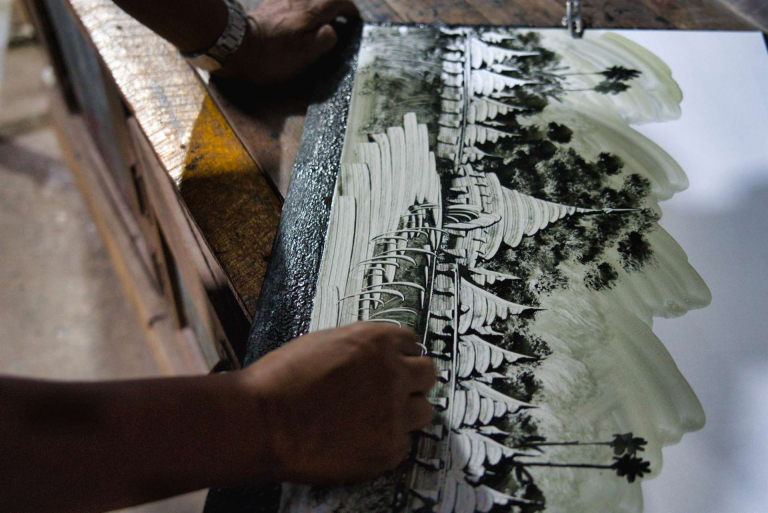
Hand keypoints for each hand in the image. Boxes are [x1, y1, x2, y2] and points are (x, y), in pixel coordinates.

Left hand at [219, 0, 359, 84]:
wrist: (235, 47)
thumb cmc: (273, 56)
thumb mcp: (306, 55)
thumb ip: (326, 38)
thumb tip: (333, 29)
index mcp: (311, 11)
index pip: (338, 2)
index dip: (349, 10)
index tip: (354, 19)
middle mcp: (298, 0)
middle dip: (335, 4)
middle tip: (340, 17)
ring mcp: (282, 0)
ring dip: (318, 5)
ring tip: (322, 18)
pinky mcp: (268, 4)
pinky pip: (291, 0)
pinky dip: (301, 4)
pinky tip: (298, 15)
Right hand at [239, 323, 436, 483]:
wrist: (261, 421)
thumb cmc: (281, 380)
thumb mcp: (324, 343)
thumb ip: (361, 348)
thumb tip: (377, 357)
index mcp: (377, 341)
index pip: (413, 343)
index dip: (401, 355)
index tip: (393, 365)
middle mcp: (394, 373)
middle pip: (428, 374)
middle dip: (412, 381)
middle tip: (392, 392)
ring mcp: (395, 413)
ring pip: (423, 410)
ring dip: (406, 413)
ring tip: (377, 419)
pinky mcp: (389, 448)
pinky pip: (403, 443)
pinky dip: (386, 442)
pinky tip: (359, 440)